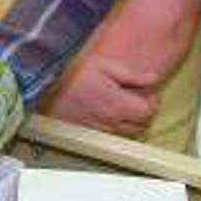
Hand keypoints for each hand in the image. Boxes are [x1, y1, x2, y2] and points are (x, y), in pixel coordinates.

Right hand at [41, 54, 158, 138]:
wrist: (47, 92)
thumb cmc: (75, 77)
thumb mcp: (105, 66)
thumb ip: (132, 74)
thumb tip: (153, 78)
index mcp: (118, 103)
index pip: (148, 112)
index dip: (152, 103)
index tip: (147, 95)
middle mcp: (112, 120)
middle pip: (141, 125)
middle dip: (143, 113)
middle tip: (135, 99)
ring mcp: (102, 128)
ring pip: (128, 132)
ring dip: (130, 121)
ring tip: (121, 105)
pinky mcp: (93, 133)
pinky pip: (112, 133)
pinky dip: (116, 126)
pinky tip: (109, 113)